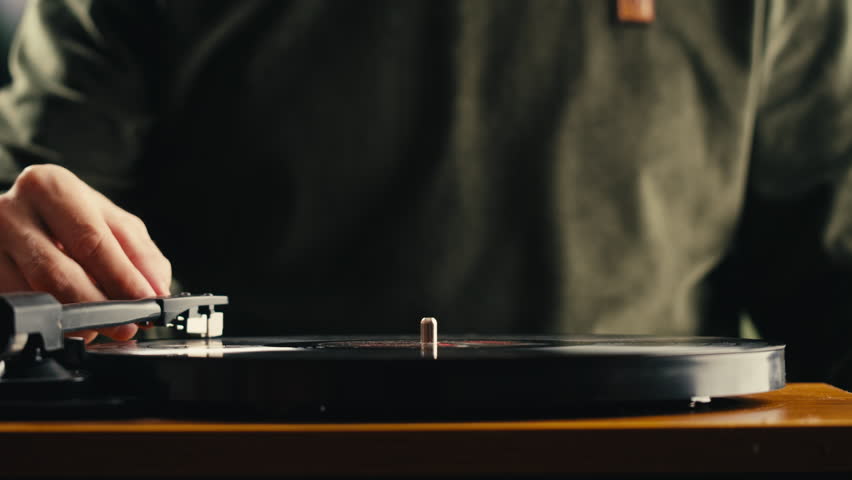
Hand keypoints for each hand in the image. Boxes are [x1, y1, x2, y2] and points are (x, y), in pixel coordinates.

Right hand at [0, 164, 170, 341]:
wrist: (20, 217)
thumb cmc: (70, 219)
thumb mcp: (112, 223)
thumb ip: (140, 253)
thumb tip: (157, 287)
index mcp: (50, 187)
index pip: (92, 240)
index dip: (122, 277)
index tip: (147, 301)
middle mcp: (11, 210)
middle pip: (58, 272)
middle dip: (99, 306)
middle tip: (126, 325)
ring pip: (34, 295)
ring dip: (74, 320)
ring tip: (100, 327)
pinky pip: (15, 304)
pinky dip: (48, 320)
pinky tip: (68, 324)